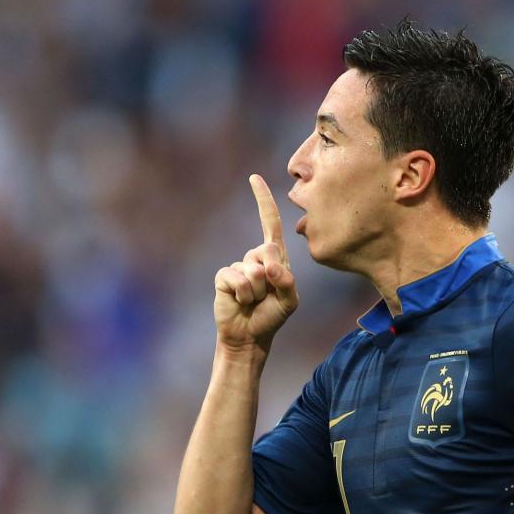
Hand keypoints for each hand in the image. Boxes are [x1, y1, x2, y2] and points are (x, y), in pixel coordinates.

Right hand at [214, 174, 298, 350]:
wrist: (249, 336)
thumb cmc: (272, 316)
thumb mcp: (289, 301)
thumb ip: (287, 282)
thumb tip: (269, 266)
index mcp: (276, 259)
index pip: (270, 224)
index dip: (263, 201)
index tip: (254, 178)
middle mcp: (256, 258)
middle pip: (267, 251)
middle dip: (271, 277)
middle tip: (267, 296)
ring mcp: (238, 266)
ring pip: (253, 271)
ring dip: (257, 292)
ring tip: (254, 302)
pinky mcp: (224, 277)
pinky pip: (237, 279)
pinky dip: (243, 294)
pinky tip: (240, 302)